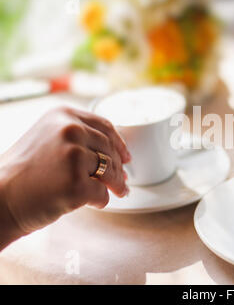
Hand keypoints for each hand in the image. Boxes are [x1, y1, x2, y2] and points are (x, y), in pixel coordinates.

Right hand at [0, 107, 130, 248]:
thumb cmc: (22, 173)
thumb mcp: (47, 139)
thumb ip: (78, 138)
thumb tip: (118, 153)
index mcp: (63, 115)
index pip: (104, 126)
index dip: (119, 143)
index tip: (126, 155)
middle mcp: (71, 130)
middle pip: (110, 149)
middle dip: (120, 168)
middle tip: (123, 180)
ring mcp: (74, 156)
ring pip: (111, 171)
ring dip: (116, 184)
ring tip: (118, 191)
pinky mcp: (77, 183)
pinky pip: (101, 193)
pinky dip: (100, 200)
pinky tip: (93, 202)